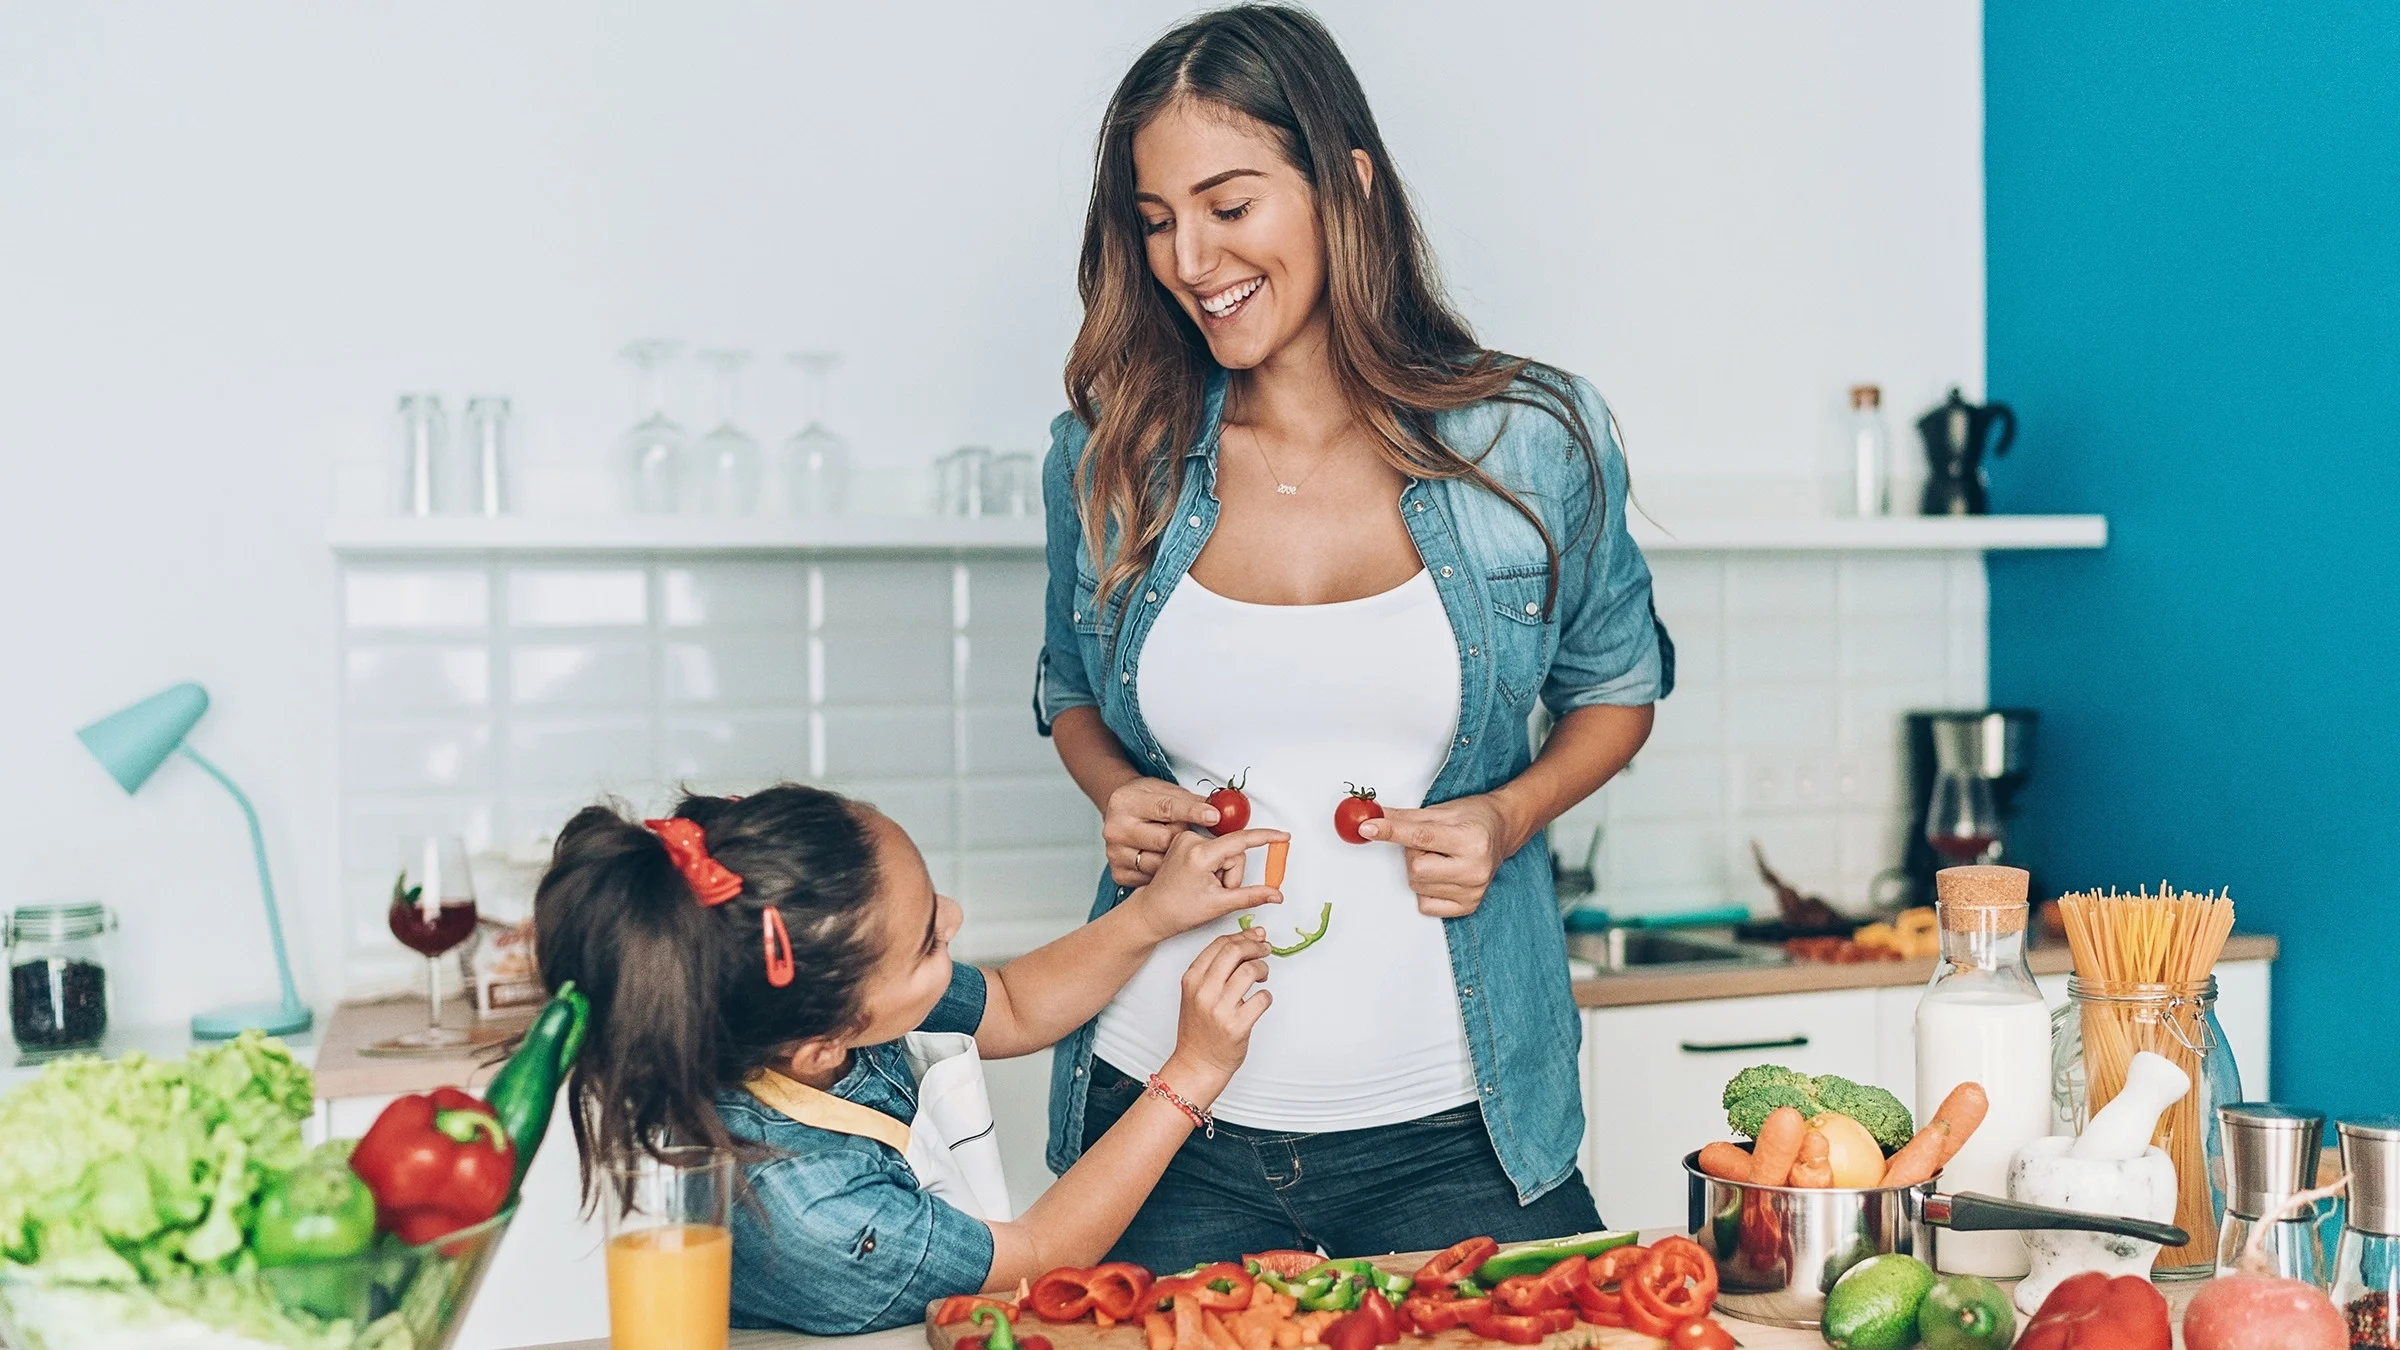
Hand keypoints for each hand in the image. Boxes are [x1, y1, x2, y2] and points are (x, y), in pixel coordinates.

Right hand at [1103, 777, 1219, 885]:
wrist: (1122, 814)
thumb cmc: (1145, 801)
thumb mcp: (1165, 791)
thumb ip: (1190, 800)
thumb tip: (1218, 810)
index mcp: (1126, 803)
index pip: (1165, 808)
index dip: (1192, 812)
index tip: (1214, 816)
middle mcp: (1116, 829)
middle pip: (1163, 840)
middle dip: (1184, 839)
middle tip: (1194, 837)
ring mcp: (1115, 853)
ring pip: (1160, 864)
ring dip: (1177, 861)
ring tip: (1180, 852)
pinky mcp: (1119, 873)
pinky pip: (1151, 879)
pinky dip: (1166, 875)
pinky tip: (1168, 866)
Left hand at [1126, 826, 1286, 941]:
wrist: (1152, 912)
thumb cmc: (1178, 910)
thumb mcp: (1220, 905)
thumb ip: (1252, 896)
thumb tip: (1276, 894)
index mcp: (1200, 854)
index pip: (1241, 841)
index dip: (1266, 838)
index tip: (1283, 835)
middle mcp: (1191, 840)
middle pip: (1234, 852)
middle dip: (1232, 875)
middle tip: (1217, 893)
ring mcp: (1186, 839)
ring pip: (1226, 852)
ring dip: (1223, 872)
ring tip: (1206, 888)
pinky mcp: (1185, 841)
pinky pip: (1214, 850)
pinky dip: (1214, 866)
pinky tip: (1200, 879)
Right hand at [1165, 929, 1272, 1094]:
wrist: (1197, 1063)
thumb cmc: (1199, 1028)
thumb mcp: (1196, 993)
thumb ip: (1215, 969)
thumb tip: (1247, 940)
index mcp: (1191, 980)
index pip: (1220, 944)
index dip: (1243, 935)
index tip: (1256, 936)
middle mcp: (1203, 992)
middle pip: (1235, 951)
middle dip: (1255, 945)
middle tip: (1265, 950)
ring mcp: (1220, 1010)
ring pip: (1250, 971)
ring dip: (1263, 969)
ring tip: (1262, 977)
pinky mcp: (1237, 1026)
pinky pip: (1262, 999)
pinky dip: (1266, 996)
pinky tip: (1260, 1001)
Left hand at [1358, 794, 1522, 917]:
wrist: (1502, 831)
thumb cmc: (1474, 819)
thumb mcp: (1440, 811)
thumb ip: (1404, 818)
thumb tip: (1371, 818)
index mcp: (1471, 839)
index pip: (1421, 837)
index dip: (1391, 832)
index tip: (1368, 829)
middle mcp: (1475, 869)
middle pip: (1415, 868)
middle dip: (1413, 854)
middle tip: (1430, 844)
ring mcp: (1473, 891)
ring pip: (1417, 887)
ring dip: (1420, 871)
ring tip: (1440, 857)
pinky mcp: (1468, 906)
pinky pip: (1425, 905)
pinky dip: (1426, 889)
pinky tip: (1443, 874)